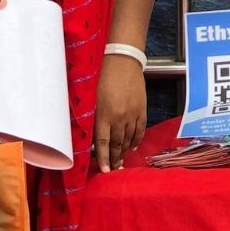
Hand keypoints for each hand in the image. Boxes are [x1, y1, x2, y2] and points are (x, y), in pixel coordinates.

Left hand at [93, 54, 146, 173]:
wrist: (123, 60)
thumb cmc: (102, 75)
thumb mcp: (91, 96)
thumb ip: (91, 115)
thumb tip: (87, 134)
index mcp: (104, 114)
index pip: (103, 143)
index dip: (104, 158)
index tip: (105, 171)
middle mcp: (119, 117)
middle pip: (118, 144)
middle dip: (115, 159)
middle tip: (114, 169)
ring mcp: (133, 114)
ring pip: (130, 139)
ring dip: (125, 152)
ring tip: (122, 161)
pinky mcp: (142, 109)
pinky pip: (140, 130)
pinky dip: (137, 140)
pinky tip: (133, 147)